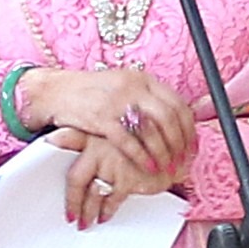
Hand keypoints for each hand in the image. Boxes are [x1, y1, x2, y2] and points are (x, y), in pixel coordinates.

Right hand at [41, 68, 197, 223]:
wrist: (56, 91)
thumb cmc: (91, 93)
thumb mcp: (124, 87)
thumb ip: (146, 100)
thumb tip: (174, 121)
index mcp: (143, 79)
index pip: (177, 103)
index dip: (189, 128)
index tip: (192, 145)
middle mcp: (134, 87)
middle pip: (170, 117)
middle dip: (180, 143)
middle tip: (184, 161)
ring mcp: (118, 101)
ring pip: (153, 129)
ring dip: (164, 152)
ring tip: (169, 168)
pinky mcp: (102, 118)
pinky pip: (129, 140)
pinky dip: (143, 156)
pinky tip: (150, 167)